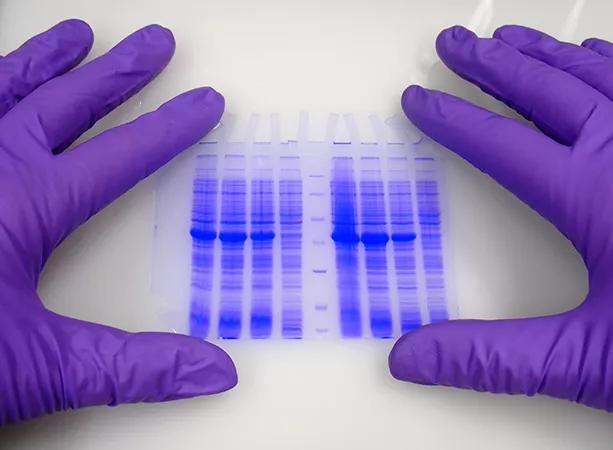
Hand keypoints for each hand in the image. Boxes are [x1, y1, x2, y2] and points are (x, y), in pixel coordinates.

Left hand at [0, 20, 235, 424]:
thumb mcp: (43, 368)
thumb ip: (136, 366)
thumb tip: (215, 371)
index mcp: (21, 204)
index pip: (119, 156)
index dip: (169, 127)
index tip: (204, 102)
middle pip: (63, 104)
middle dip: (117, 73)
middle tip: (154, 43)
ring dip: (40, 62)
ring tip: (74, 34)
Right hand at [390, 24, 612, 419]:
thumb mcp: (586, 360)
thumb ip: (490, 357)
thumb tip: (410, 358)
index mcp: (600, 197)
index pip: (503, 145)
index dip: (453, 120)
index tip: (420, 99)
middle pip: (549, 91)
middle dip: (491, 65)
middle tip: (453, 43)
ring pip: (603, 77)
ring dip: (548, 54)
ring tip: (509, 38)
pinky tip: (600, 58)